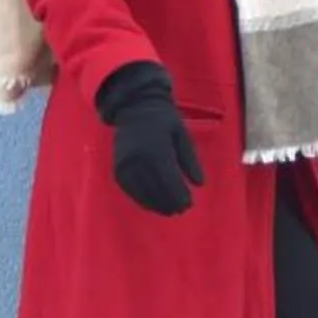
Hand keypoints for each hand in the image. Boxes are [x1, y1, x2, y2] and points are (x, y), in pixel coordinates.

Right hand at [97, 63, 204, 215]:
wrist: (135, 106)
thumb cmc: (164, 120)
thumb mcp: (182, 135)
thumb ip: (190, 160)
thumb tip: (199, 184)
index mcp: (158, 149)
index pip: (170, 180)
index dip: (180, 195)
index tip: (189, 204)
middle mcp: (139, 159)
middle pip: (156, 190)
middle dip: (169, 203)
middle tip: (180, 211)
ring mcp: (126, 164)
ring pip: (142, 193)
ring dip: (155, 205)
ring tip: (168, 211)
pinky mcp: (118, 167)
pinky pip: (129, 189)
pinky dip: (141, 199)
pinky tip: (151, 204)